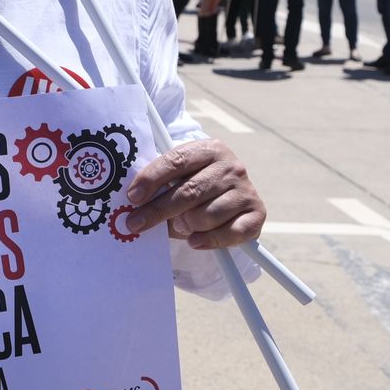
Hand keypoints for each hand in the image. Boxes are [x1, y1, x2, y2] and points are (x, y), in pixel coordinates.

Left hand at [123, 139, 264, 250]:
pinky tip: (195, 240)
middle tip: (135, 223)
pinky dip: (209, 240)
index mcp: (209, 149)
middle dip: (157, 210)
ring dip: (186, 225)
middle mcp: (232, 166)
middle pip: (189, 192)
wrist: (231, 197)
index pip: (177, 161)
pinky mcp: (257, 213)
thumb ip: (162, 185)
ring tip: (180, 225)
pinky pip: (229, 234)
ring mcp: (246, 190)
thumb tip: (135, 205)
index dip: (152, 179)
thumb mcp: (179, 177)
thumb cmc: (194, 185)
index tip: (132, 197)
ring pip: (206, 215)